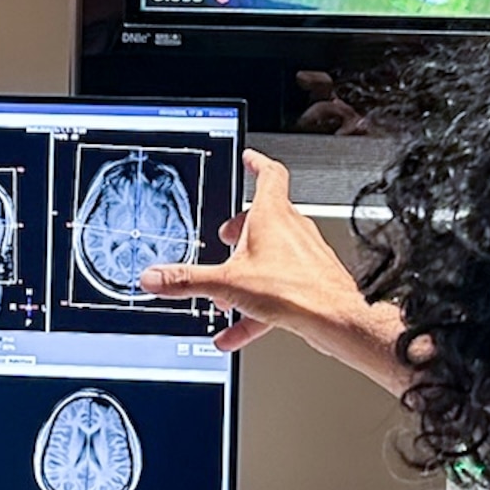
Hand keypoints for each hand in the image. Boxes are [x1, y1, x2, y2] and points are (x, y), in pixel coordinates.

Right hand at [140, 150, 404, 383]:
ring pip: (270, 256)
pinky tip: (236, 332)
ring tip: (225, 295)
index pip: (269, 174)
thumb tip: (154, 276)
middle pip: (265, 217)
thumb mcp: (227, 283)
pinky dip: (254, 306)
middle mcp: (292, 230)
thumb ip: (187, 280)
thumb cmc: (296, 290)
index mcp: (273, 215)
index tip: (250, 158)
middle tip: (226, 238)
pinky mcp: (310, 282)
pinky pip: (276, 288)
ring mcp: (304, 256)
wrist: (334, 318)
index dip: (257, 164)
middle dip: (241, 228)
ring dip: (245, 272)